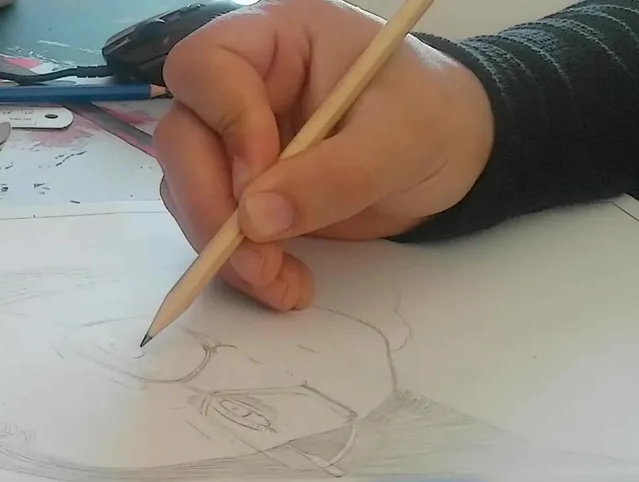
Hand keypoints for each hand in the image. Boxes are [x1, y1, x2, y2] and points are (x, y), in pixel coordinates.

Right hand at [155, 0, 494, 310]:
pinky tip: (285, 284)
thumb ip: (332, 176)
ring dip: (222, 247)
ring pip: (188, 189)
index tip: (262, 176)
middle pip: (182, 136)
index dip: (224, 120)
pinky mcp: (244, 190)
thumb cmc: (434, 118)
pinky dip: (240, 265)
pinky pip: (214, 227)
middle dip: (211, 205)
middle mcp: (243, 85)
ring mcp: (237, 140)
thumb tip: (256, 220)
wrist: (456, 154)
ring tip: (280, 282)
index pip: (207, 65)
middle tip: (255, 259)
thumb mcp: (397, 140)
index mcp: (276, 41)